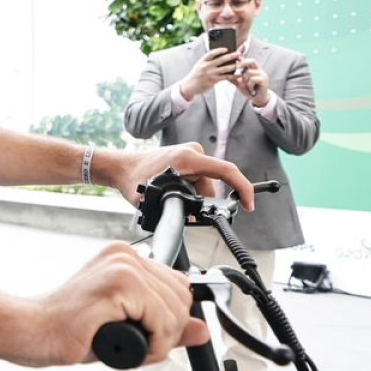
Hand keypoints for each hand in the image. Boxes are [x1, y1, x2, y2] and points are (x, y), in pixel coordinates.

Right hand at [21, 242, 204, 366]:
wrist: (30, 331)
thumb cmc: (68, 329)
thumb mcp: (127, 327)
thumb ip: (166, 327)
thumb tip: (202, 330)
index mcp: (126, 258)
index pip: (180, 287)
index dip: (169, 320)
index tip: (145, 334)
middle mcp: (125, 256)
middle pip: (182, 300)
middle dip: (166, 333)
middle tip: (135, 345)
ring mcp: (121, 267)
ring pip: (175, 313)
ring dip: (158, 343)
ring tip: (126, 346)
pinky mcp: (117, 286)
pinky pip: (160, 322)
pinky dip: (151, 345)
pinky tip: (123, 346)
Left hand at [104, 141, 254, 211]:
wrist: (121, 168)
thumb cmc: (133, 179)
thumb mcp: (152, 198)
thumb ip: (175, 208)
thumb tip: (191, 218)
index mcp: (188, 158)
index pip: (226, 171)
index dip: (242, 188)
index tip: (249, 204)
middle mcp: (193, 152)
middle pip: (212, 185)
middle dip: (204, 203)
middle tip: (187, 214)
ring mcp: (191, 154)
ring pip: (205, 185)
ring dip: (195, 199)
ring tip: (171, 202)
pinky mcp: (188, 159)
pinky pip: (198, 181)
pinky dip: (192, 193)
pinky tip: (176, 197)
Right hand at [177, 47, 238, 100]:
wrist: (189, 87)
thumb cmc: (196, 76)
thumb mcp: (199, 66)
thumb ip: (208, 62)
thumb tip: (221, 58)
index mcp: (202, 61)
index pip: (211, 53)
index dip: (219, 50)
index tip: (226, 48)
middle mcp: (206, 67)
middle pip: (221, 60)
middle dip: (231, 56)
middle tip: (238, 54)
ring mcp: (210, 74)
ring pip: (225, 68)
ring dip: (234, 66)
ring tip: (240, 64)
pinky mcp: (213, 81)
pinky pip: (225, 77)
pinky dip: (233, 76)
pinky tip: (238, 74)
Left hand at [230, 57, 271, 107]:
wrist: (258, 99)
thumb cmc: (249, 90)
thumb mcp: (239, 84)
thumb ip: (233, 78)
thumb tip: (223, 74)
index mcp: (253, 69)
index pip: (248, 60)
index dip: (242, 58)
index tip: (236, 56)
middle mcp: (258, 70)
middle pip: (252, 61)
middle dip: (243, 63)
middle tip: (237, 66)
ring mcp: (262, 74)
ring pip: (249, 72)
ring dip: (245, 80)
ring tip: (246, 86)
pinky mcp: (264, 80)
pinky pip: (253, 79)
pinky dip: (249, 85)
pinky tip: (251, 89)